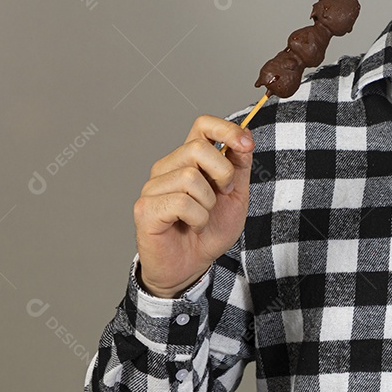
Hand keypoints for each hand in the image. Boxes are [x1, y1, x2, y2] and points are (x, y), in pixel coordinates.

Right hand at [133, 116, 253, 298]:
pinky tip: (193, 226)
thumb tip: (244, 138)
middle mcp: (167, 167)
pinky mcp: (145, 208)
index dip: (226, 129)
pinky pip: (181, 202)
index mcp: (189, 159)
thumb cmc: (210, 229)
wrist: (192, 266)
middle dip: (223, 173)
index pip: (202, 126)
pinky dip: (197, 218)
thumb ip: (240, 166)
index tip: (247, 144)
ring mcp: (153, 187)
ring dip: (208, 203)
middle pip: (197, 148)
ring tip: (203, 217)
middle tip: (224, 194)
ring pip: (190, 178)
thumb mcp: (236, 195)